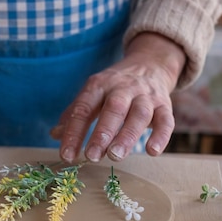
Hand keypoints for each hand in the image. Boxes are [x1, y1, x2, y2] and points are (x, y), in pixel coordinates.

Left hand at [51, 33, 185, 162]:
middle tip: (92, 156)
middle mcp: (122, 88)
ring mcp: (145, 96)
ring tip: (115, 156)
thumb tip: (55, 134)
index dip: (73, 133)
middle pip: (113, 109)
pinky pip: (166, 120)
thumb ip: (75, 114)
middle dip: (102, 133)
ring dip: (127, 136)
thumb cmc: (115, 87)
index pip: (83, 109)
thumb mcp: (92, 93)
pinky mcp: (164, 104)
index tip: (67, 156)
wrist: (150, 64)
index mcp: (99, 85)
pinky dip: (161, 136)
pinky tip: (152, 152)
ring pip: (139, 114)